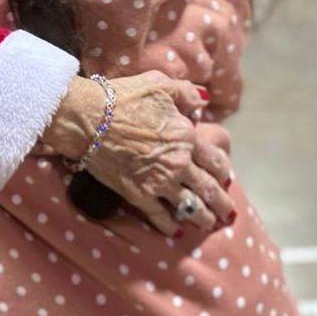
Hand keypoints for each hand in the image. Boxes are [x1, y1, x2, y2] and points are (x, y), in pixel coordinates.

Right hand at [42, 72, 234, 236]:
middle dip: (220, 203)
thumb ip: (186, 94)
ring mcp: (159, 181)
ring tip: (209, 226)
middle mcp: (178, 163)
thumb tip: (202, 103)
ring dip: (202, 218)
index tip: (227, 180)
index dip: (223, 171)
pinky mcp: (138, 194)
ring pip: (189, 206)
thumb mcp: (160, 84)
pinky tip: (175, 231)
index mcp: (186, 136)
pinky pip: (159, 215)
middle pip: (208, 188)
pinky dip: (169, 225)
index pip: (215, 159)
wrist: (88, 118)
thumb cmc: (122, 97)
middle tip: (228, 214)